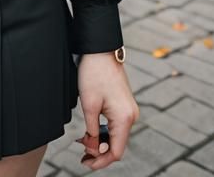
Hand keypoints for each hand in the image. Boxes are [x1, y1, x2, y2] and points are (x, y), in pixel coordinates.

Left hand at [76, 51, 138, 169]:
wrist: (100, 50)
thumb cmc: (94, 74)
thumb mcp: (89, 105)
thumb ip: (92, 130)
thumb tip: (94, 148)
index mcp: (124, 118)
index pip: (116, 151)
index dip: (101, 161)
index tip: (86, 163)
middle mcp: (131, 116)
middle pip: (117, 145)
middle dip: (99, 152)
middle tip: (82, 154)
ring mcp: (129, 110)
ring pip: (116, 136)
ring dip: (101, 142)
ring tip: (83, 142)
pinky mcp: (124, 104)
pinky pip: (116, 126)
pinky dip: (104, 131)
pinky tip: (91, 132)